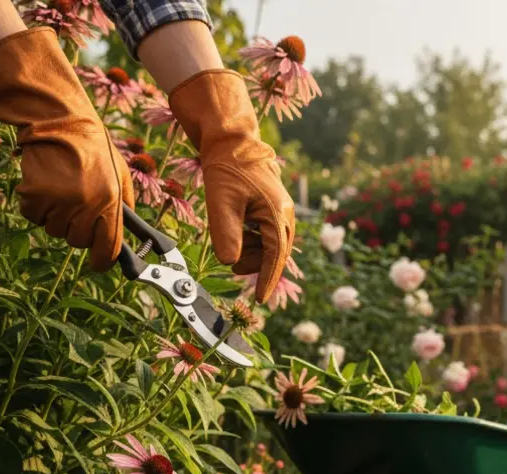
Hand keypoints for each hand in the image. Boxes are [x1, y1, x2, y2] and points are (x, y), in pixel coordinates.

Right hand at [0, 27, 132, 271]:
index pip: (108, 248)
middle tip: (76, 205)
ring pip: (54, 230)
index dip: (104, 260)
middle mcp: (85, 206)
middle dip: (77, 229)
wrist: (57, 121)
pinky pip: (34, 217)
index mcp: (110, 202)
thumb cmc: (92, 146)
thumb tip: (125, 233)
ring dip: (56, 215)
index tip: (100, 264)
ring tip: (61, 186)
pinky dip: (36, 206)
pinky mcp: (33, 196)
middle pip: (77, 241)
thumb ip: (124, 205)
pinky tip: (44, 183)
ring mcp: (58, 202)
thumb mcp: (120, 173)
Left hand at [168, 70, 294, 303]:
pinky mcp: (273, 208)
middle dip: (253, 262)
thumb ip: (226, 235)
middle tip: (231, 257)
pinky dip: (251, 238)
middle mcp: (285, 215)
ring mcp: (281, 211)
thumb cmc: (227, 168)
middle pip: (274, 254)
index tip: (258, 299)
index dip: (266, 279)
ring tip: (230, 236)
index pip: (275, 257)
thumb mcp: (221, 202)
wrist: (232, 140)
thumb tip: (231, 262)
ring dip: (250, 249)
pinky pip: (266, 234)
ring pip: (269, 245)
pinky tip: (237, 226)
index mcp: (278, 214)